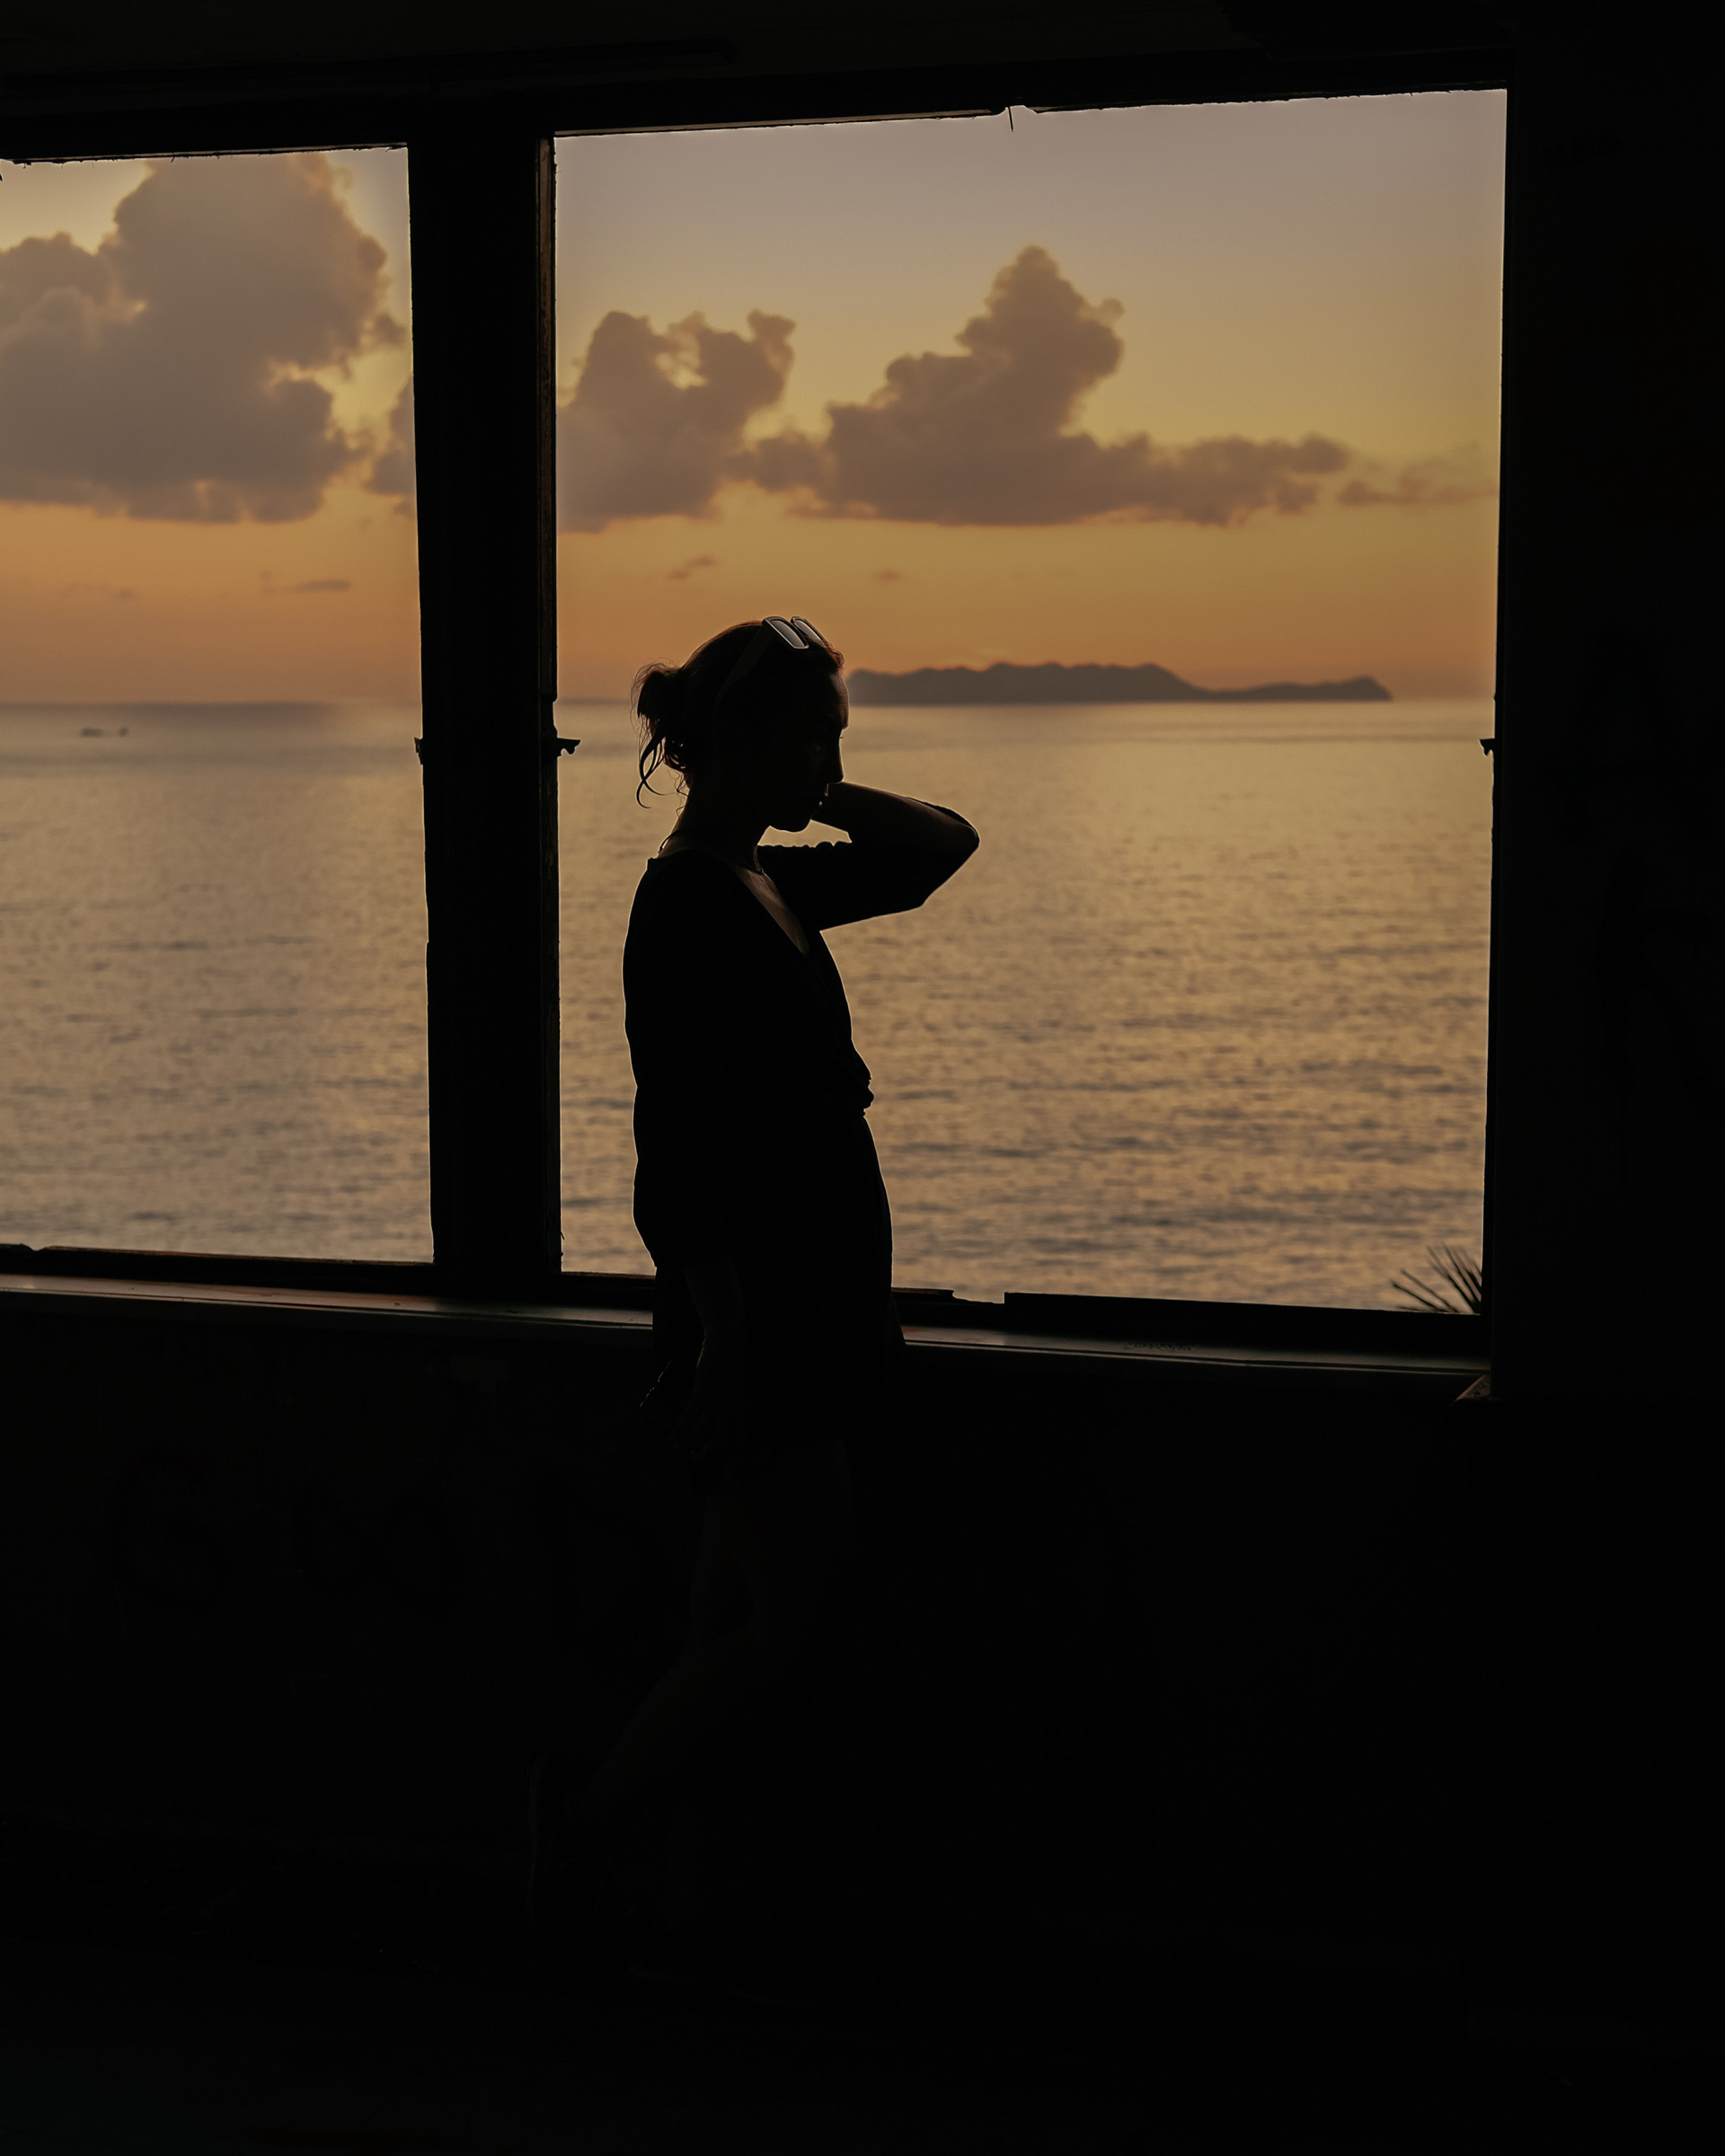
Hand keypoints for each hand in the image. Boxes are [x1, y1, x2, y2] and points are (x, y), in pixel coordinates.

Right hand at [672, 1327, 751, 1479]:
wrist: (729, 1340)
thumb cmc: (736, 1365)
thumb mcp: (744, 1391)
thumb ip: (738, 1411)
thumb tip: (727, 1430)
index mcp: (748, 1410)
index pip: (744, 1443)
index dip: (736, 1462)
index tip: (728, 1476)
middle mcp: (735, 1409)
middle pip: (720, 1442)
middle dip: (706, 1455)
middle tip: (695, 1459)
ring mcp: (719, 1401)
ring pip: (701, 1432)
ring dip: (688, 1443)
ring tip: (679, 1448)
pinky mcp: (704, 1391)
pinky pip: (689, 1417)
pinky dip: (680, 1429)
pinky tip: (673, 1436)